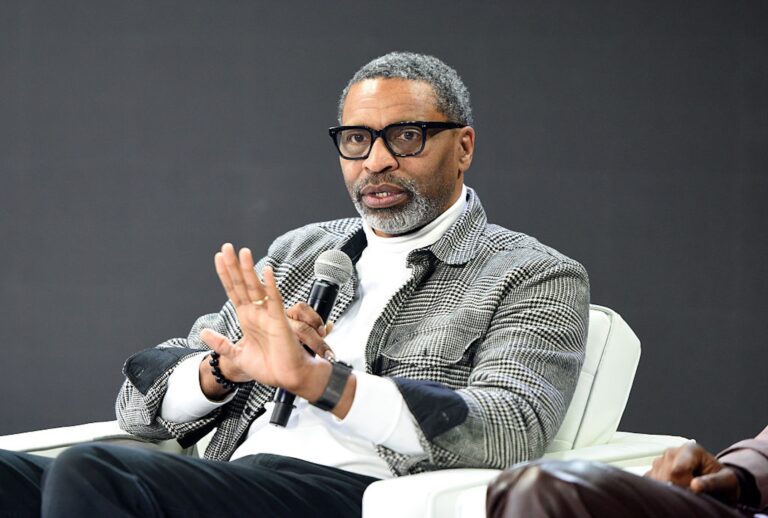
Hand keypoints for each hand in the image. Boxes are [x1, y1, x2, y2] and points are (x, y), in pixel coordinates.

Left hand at [199, 243, 327, 397]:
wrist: (287, 379)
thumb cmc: (269, 367)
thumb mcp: (237, 355)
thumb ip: (221, 343)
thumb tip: (203, 332)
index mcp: (247, 318)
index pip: (233, 291)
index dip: (225, 274)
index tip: (218, 258)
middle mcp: (257, 312)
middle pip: (242, 284)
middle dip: (234, 265)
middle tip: (227, 247)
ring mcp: (268, 315)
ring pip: (256, 288)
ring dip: (249, 270)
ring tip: (242, 252)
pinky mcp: (280, 321)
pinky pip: (274, 300)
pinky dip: (270, 286)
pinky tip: (266, 272)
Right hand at [645, 442, 740, 504]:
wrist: (717, 482)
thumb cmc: (723, 481)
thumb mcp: (726, 481)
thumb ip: (712, 482)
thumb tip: (695, 486)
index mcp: (690, 449)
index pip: (677, 470)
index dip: (684, 485)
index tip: (694, 491)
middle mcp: (672, 452)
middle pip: (665, 476)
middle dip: (678, 489)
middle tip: (693, 493)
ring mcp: (661, 461)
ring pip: (656, 480)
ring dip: (670, 490)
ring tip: (686, 490)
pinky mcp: (653, 471)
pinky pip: (651, 483)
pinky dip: (662, 491)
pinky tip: (675, 491)